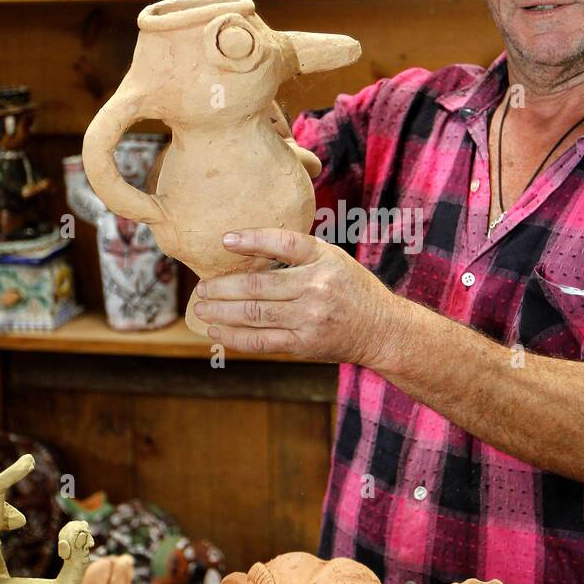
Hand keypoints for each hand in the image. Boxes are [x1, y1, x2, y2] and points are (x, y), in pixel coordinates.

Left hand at [192, 228, 402, 365]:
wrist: (382, 329)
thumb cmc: (352, 288)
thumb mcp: (333, 258)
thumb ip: (298, 250)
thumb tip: (247, 243)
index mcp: (323, 260)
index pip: (282, 243)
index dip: (251, 240)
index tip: (224, 240)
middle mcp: (315, 287)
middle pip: (257, 285)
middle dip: (221, 287)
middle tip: (200, 287)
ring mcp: (308, 319)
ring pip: (253, 314)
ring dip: (221, 312)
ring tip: (201, 309)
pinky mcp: (303, 343)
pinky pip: (261, 341)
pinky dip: (235, 337)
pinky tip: (218, 332)